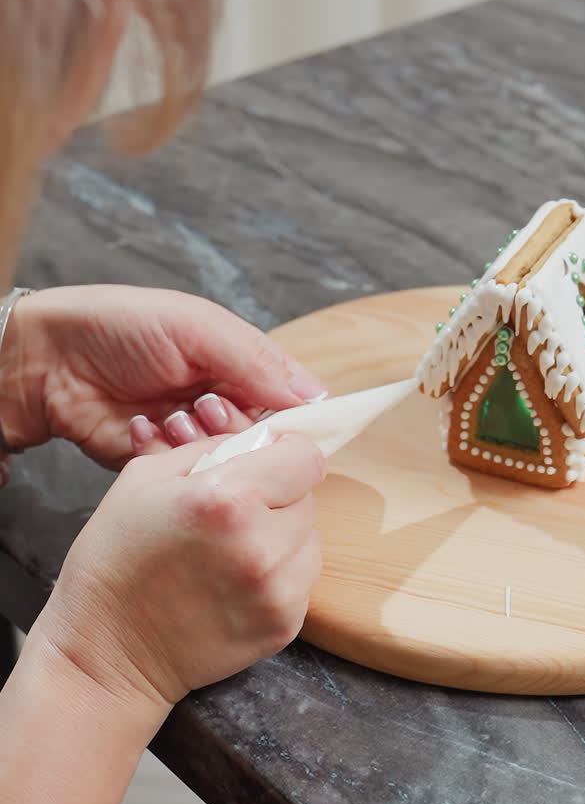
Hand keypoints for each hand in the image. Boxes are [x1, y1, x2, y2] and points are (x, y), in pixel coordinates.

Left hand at [0, 286, 325, 468]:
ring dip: (200, 443)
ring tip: (171, 417)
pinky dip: (167, 458)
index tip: (292, 428)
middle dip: (237, 427)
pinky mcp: (162, 466)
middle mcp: (224, 403)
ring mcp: (193, 437)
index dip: (294, 417)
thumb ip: (256, 362)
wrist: (50, 359)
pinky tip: (144, 430)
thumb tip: (315, 396)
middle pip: (262, 438)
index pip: (291, 400)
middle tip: (205, 407)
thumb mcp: (197, 329)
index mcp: (240, 364)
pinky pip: (185, 478)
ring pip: (226, 463)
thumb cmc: (121, 326)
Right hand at [35, 432, 324, 707]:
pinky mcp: (284, 626)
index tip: (267, 461)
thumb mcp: (145, 477)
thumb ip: (211, 448)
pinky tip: (237, 580)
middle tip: (235, 510)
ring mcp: (277, 591)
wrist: (107, 651)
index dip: (286, 452)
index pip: (305, 457)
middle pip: (308, 497)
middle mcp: (262, 545)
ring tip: (235, 547)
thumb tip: (259, 437)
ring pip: (310, 538)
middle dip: (278, 495)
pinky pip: (302, 579)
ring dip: (283, 535)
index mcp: (227, 498)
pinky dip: (280, 573)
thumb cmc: (116, 558)